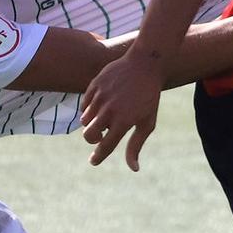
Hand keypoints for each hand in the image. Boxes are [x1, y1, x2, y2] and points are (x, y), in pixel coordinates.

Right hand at [80, 51, 163, 170]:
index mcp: (123, 121)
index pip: (105, 146)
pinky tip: (103, 104)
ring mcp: (100, 96)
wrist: (145, 64)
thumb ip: (136, 145)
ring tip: (106, 115)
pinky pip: (85, 104)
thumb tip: (134, 168)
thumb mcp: (147, 122)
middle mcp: (109, 110)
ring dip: (93, 122)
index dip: (98, 157)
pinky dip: (90, 108)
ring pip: (84, 120)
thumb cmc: (148, 97)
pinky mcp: (94, 85)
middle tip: (101, 136)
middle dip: (93, 139)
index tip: (93, 161)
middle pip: (88, 135)